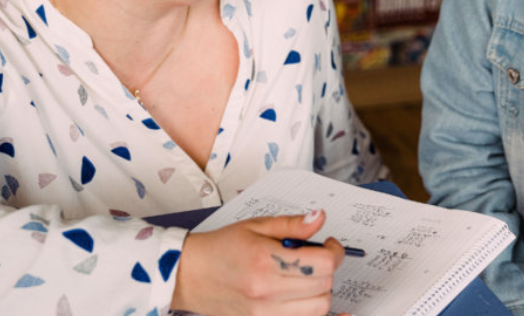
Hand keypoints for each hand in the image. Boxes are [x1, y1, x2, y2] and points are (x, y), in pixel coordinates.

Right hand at [171, 210, 346, 315]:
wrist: (188, 274)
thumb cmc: (220, 248)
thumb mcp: (256, 226)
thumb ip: (292, 225)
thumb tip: (319, 218)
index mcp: (265, 261)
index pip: (323, 264)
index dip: (335, 252)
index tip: (329, 245)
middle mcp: (265, 291)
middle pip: (324, 287)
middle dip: (328, 270)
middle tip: (317, 258)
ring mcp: (263, 313)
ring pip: (317, 309)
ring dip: (320, 291)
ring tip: (306, 278)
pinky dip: (309, 311)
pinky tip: (307, 298)